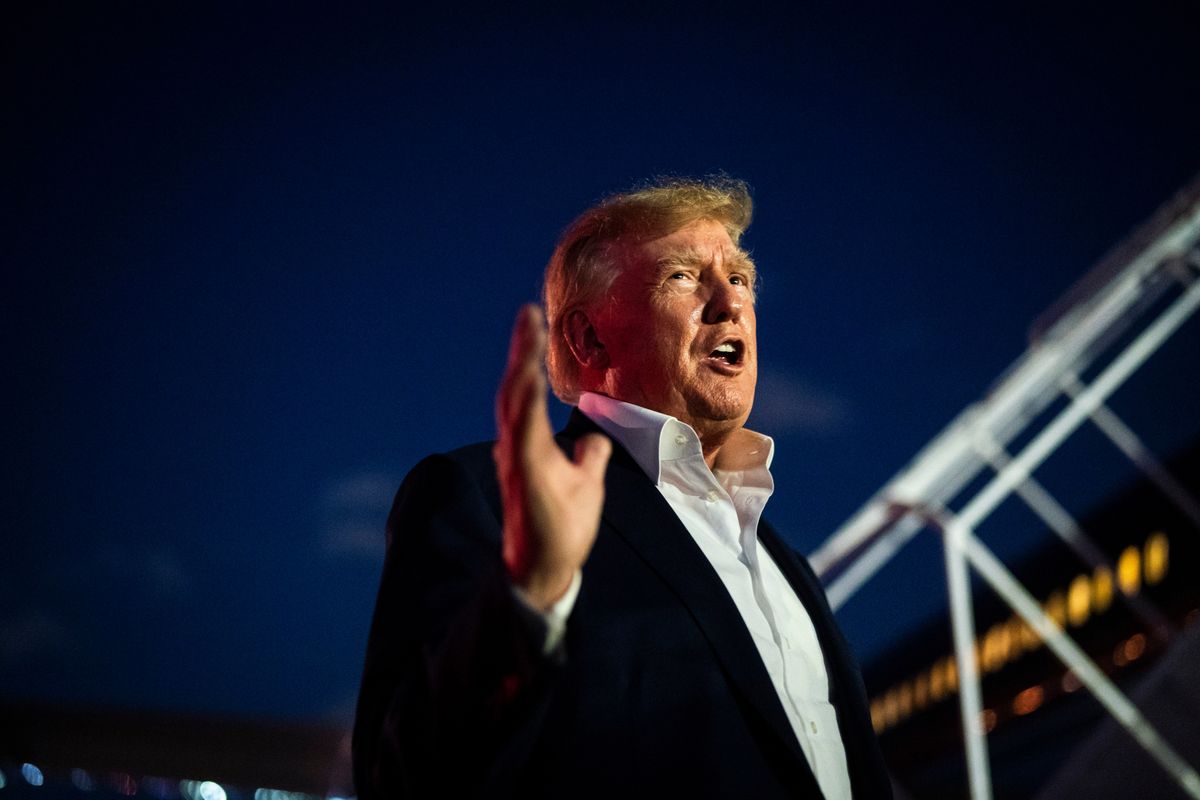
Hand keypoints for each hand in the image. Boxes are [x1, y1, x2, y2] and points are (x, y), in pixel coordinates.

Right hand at [494, 304, 611, 610]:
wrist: (549, 570)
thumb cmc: (561, 530)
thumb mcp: (586, 485)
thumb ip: (590, 459)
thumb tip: (597, 441)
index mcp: (532, 444)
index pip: (528, 392)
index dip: (529, 357)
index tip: (532, 320)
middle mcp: (519, 447)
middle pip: (516, 390)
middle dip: (521, 351)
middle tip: (526, 313)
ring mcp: (518, 462)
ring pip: (514, 406)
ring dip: (520, 369)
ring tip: (526, 334)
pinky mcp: (522, 479)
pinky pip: (521, 436)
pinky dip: (523, 408)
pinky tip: (527, 383)